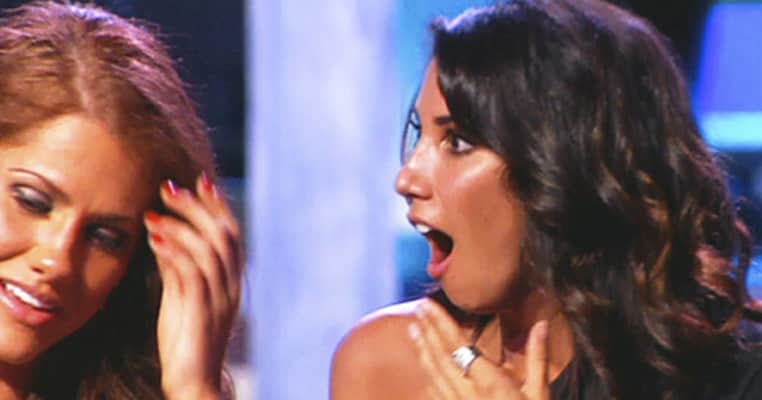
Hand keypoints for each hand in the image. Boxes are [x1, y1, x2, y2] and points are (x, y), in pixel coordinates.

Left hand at [144, 174, 242, 399]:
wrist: (194, 381)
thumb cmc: (186, 340)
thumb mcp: (181, 297)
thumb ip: (176, 266)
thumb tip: (161, 233)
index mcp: (232, 281)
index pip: (232, 234)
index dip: (218, 205)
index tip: (200, 180)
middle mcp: (232, 287)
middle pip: (224, 235)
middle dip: (198, 207)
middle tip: (171, 189)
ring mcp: (220, 300)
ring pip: (211, 250)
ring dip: (183, 225)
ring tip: (157, 211)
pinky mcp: (202, 313)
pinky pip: (193, 274)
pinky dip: (175, 251)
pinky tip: (156, 238)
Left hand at [409, 299, 549, 399]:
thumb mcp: (541, 394)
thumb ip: (538, 357)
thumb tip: (542, 324)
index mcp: (489, 382)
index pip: (458, 345)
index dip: (441, 323)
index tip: (429, 305)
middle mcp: (468, 394)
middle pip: (441, 357)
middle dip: (428, 331)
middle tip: (418, 309)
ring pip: (434, 375)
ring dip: (423, 351)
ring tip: (413, 331)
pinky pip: (437, 397)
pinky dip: (429, 379)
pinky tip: (425, 373)